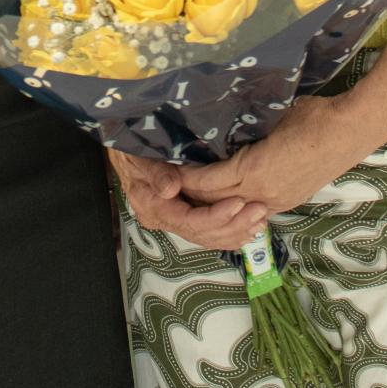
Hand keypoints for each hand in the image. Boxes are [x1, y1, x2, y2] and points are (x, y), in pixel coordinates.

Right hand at [109, 148, 268, 251]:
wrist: (124, 153)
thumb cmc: (133, 150)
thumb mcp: (139, 156)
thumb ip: (156, 173)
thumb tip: (171, 189)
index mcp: (153, 209)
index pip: (189, 221)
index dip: (215, 216)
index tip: (239, 203)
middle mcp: (165, 221)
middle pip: (203, 234)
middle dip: (233, 225)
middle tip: (260, 210)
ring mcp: (175, 222)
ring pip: (209, 237)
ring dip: (237, 230)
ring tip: (262, 218)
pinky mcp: (185, 217)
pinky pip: (210, 233)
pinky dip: (231, 232)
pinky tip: (251, 228)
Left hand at [177, 99, 355, 217]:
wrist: (349, 130)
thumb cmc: (310, 117)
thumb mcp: (268, 118)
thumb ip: (241, 130)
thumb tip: (217, 126)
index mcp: (253, 170)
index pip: (207, 182)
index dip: (185, 178)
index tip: (166, 170)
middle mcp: (261, 193)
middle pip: (215, 200)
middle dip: (192, 195)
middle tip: (171, 185)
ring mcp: (276, 201)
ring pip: (233, 209)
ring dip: (212, 204)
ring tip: (192, 194)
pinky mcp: (288, 203)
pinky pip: (252, 211)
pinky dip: (234, 207)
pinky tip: (224, 201)